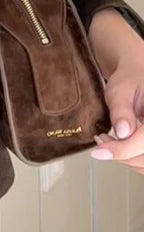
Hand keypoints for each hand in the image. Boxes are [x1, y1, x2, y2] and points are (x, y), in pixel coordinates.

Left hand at [90, 53, 143, 173]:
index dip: (121, 150)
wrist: (138, 77)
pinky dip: (130, 160)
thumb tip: (123, 132)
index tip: (98, 152)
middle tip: (100, 140)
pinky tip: (117, 145)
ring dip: (124, 159)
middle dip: (120, 153)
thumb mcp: (121, 90)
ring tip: (106, 141)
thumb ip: (122, 110)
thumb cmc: (130, 81)